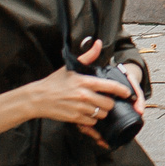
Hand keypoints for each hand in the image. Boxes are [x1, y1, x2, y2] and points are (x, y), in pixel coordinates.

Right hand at [16, 39, 133, 141]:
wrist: (38, 98)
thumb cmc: (54, 82)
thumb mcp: (70, 67)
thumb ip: (87, 57)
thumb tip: (98, 44)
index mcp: (85, 81)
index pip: (110, 86)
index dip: (122, 91)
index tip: (127, 93)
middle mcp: (84, 95)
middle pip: (109, 103)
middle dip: (109, 103)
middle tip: (105, 100)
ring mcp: (79, 108)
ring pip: (101, 114)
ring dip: (101, 111)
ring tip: (95, 106)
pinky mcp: (75, 118)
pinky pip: (92, 121)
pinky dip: (92, 119)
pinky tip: (87, 113)